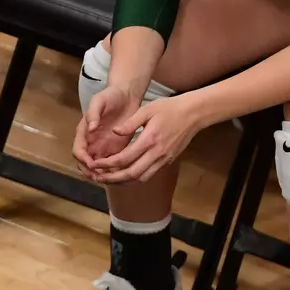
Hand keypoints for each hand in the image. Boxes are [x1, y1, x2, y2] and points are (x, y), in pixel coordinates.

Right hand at [74, 86, 136, 174]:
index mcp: (84, 132)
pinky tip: (120, 174)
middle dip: (90, 171)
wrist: (127, 95)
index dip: (82, 159)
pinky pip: (110, 164)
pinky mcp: (115, 148)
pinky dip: (112, 171)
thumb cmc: (110, 96)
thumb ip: (93, 114)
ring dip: (100, 174)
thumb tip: (90, 128)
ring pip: (97, 166)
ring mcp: (102, 146)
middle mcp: (91, 141)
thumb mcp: (99, 101)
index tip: (91, 164)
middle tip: (100, 177)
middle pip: (85, 162)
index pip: (78, 150)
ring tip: (110, 179)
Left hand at [89, 93, 206, 182]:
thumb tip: (115, 132)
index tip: (94, 164)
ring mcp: (164, 158)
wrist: (194, 113)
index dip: (106, 164)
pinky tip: (126, 173)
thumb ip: (130, 123)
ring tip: (110, 178)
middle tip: (98, 177)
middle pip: (131, 173)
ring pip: (141, 178)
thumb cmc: (170, 108)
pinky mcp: (168, 160)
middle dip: (112, 178)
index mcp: (149, 140)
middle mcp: (157, 153)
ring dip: (124, 180)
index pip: (124, 158)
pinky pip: (149, 174)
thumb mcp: (147, 109)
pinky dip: (136, 177)